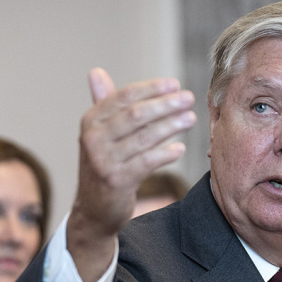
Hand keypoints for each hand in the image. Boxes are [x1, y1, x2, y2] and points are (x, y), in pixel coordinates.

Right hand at [67, 68, 195, 281]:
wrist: (94, 209)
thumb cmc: (103, 165)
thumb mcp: (98, 134)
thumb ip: (102, 103)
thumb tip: (95, 72)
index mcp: (90, 121)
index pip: (124, 97)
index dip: (151, 89)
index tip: (175, 85)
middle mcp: (94, 139)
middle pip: (136, 114)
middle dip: (166, 105)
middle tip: (189, 99)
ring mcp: (104, 161)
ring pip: (145, 137)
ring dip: (172, 126)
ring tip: (191, 119)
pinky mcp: (117, 181)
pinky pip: (147, 162)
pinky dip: (166, 154)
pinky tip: (180, 149)